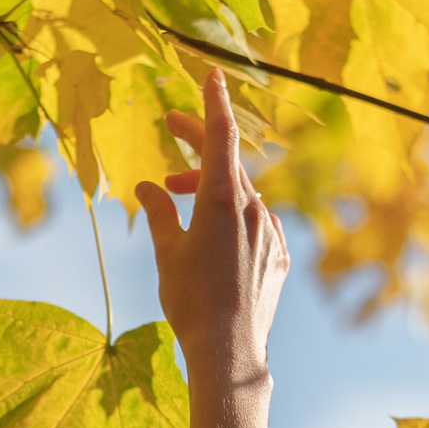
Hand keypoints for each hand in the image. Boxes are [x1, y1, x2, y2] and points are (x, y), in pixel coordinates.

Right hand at [135, 68, 288, 427]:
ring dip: (212, 186)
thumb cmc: (191, 303)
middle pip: (229, 162)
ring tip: (180, 195)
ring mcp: (272, 234)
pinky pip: (257, 223)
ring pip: (243, 193)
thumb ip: (159, 211)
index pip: (220, 136)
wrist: (229, 353)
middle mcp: (255, 210)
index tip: (209, 73)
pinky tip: (213, 233)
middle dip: (198, 143)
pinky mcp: (279, 258)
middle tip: (171, 127)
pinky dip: (233, 216)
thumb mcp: (167, 252)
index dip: (211, 102)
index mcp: (224, 200)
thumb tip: (149, 185)